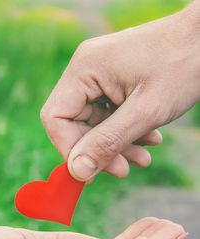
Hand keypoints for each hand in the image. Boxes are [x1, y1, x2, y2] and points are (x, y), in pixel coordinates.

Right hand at [41, 2, 199, 180]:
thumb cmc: (182, 65)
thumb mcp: (145, 111)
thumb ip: (108, 142)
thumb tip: (77, 171)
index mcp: (84, 69)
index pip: (56, 118)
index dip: (71, 149)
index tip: (93, 172)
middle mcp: (87, 71)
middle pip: (76, 123)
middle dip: (100, 150)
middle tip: (124, 169)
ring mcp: (101, 77)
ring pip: (95, 123)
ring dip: (117, 145)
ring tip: (144, 158)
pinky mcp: (115, 83)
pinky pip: (111, 115)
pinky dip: (127, 132)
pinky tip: (149, 139)